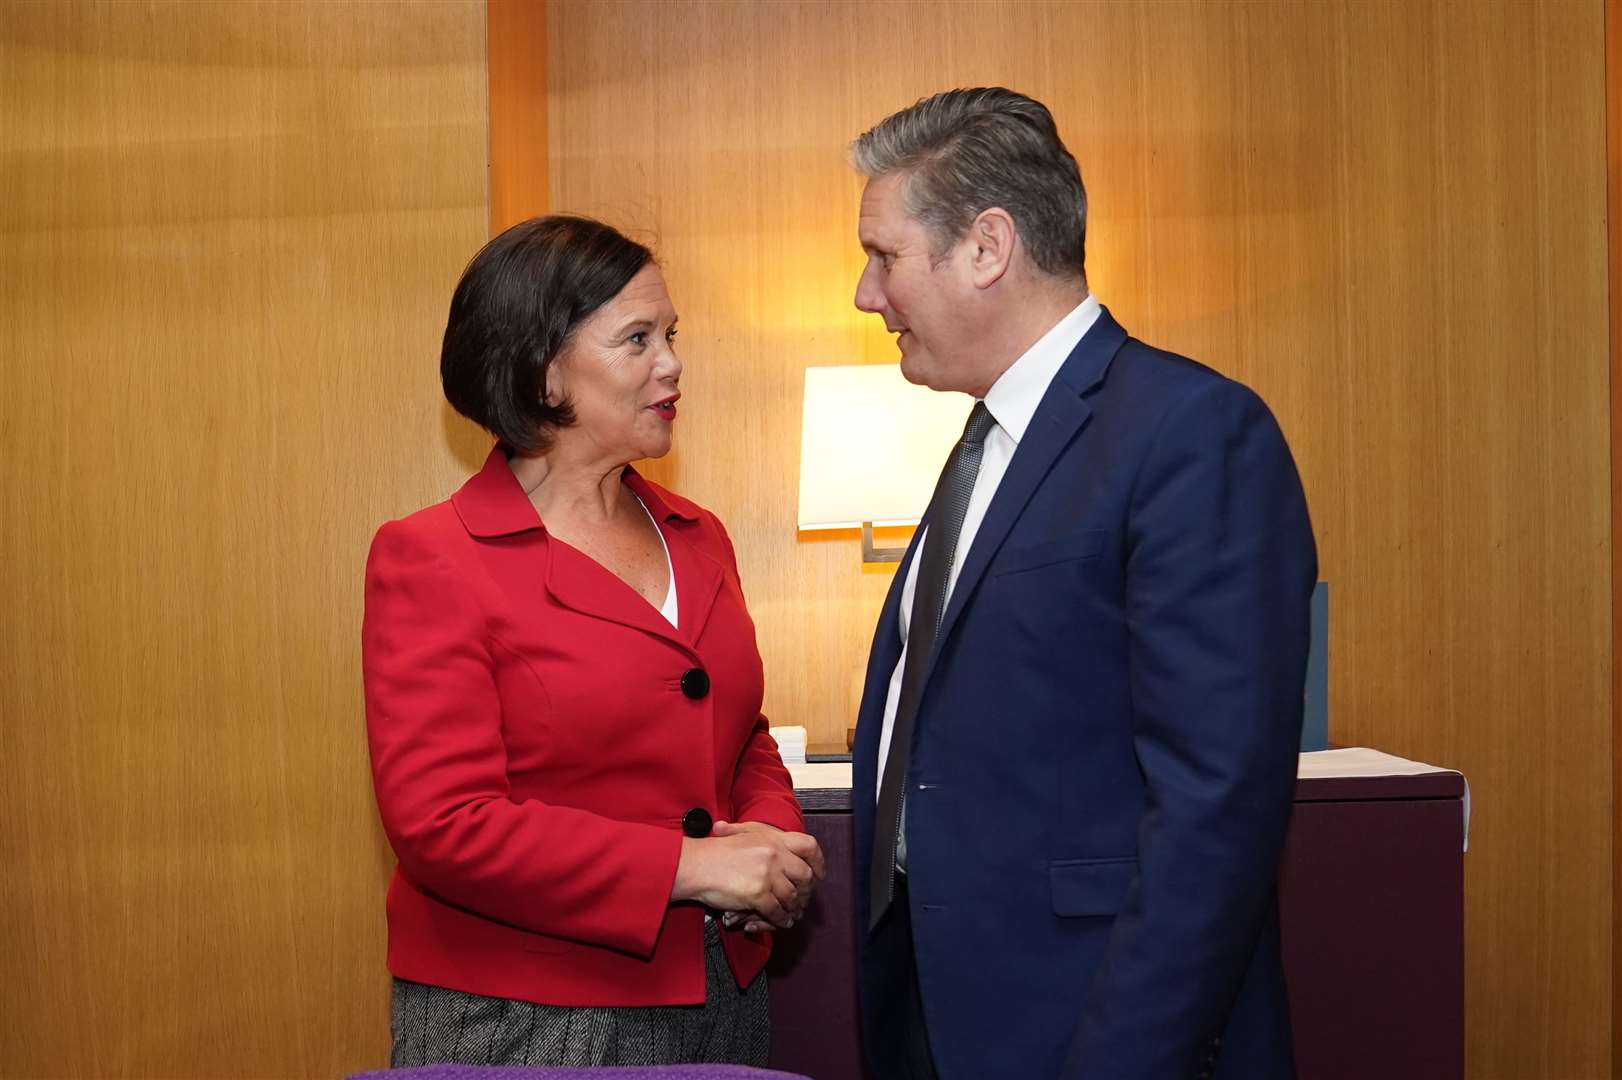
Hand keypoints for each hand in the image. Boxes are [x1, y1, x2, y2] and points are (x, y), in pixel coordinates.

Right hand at [670, 820, 823, 928]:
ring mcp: (767, 874)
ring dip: (793, 908)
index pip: (809, 846)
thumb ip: (762, 837)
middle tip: (802, 899)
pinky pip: (777, 911)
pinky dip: (780, 919)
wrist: (695, 865)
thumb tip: (776, 844)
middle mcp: (774, 854)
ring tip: (791, 914)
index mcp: (772, 838)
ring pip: (792, 897)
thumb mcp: (741, 833)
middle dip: (805, 891)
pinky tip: (780, 921)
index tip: (819, 874)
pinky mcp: (758, 894)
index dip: (818, 861)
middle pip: (805, 875)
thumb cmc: (713, 851)